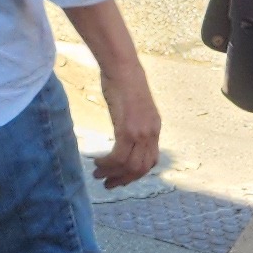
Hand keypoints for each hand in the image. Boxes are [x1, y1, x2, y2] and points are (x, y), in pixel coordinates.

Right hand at [93, 61, 161, 188]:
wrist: (123, 68)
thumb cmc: (123, 82)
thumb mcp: (133, 107)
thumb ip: (133, 122)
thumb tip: (124, 132)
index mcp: (155, 129)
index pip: (151, 161)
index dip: (136, 174)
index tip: (122, 178)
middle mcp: (152, 134)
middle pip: (141, 169)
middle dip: (124, 180)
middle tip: (108, 184)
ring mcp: (141, 133)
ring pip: (130, 166)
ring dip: (113, 174)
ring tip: (98, 175)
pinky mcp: (128, 129)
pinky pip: (119, 157)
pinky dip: (108, 164)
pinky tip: (97, 162)